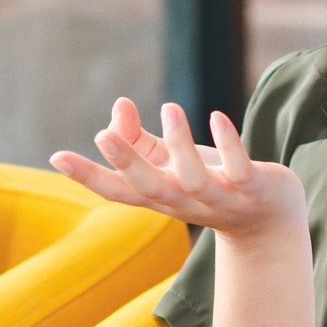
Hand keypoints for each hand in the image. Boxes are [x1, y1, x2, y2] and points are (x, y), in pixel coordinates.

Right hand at [50, 98, 304, 241]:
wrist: (269, 221)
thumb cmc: (213, 185)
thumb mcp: (173, 163)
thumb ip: (142, 138)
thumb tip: (120, 104)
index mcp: (160, 197)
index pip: (117, 191)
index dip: (87, 176)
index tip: (57, 157)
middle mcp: (184, 203)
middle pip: (149, 189)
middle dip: (126, 163)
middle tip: (102, 135)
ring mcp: (219, 199)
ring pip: (194, 179)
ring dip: (180, 145)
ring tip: (170, 107)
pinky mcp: (252, 190)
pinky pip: (240, 170)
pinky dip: (229, 144)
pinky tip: (217, 117)